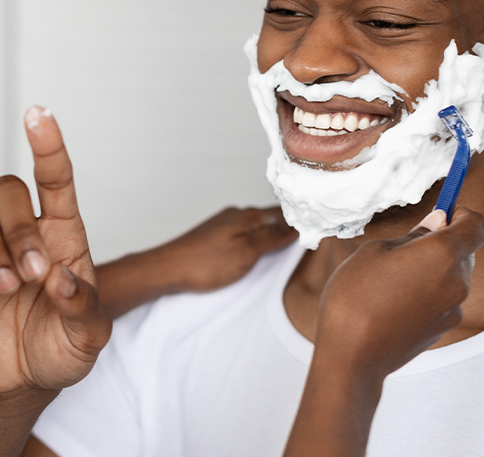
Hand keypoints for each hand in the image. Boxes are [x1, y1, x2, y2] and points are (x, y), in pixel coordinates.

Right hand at [0, 106, 111, 396]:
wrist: (18, 380)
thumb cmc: (59, 349)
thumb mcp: (88, 337)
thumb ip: (83, 307)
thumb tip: (60, 278)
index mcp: (62, 233)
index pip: (54, 176)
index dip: (47, 144)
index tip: (38, 115)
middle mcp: (20, 227)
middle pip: (8, 189)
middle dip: (19, 231)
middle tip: (30, 278)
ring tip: (1, 286)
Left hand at [150, 206, 297, 292]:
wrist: (167, 269)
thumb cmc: (204, 264)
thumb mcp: (246, 253)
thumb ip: (271, 238)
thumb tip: (294, 226)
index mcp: (247, 216)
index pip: (282, 213)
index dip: (299, 220)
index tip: (316, 228)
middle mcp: (236, 215)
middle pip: (270, 218)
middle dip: (287, 227)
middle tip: (306, 239)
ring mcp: (224, 224)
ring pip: (256, 226)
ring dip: (270, 235)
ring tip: (286, 247)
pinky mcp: (214, 236)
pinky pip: (243, 234)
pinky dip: (255, 241)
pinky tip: (257, 252)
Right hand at [314, 207, 483, 379]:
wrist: (353, 355)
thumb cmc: (356, 298)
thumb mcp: (374, 251)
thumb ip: (413, 235)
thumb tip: (435, 224)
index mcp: (443, 254)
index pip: (478, 225)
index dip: (464, 214)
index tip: (444, 214)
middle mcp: (457, 281)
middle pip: (465, 251)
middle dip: (441, 244)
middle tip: (404, 248)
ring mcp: (453, 308)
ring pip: (452, 276)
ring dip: (432, 270)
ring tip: (392, 280)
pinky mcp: (444, 328)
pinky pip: (443, 300)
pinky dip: (427, 294)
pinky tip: (394, 302)